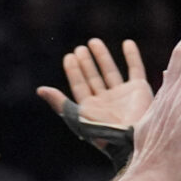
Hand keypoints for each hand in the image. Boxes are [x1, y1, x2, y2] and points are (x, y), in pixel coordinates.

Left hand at [38, 37, 153, 128]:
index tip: (69, 57)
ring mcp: (123, 95)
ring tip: (93, 42)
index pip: (79, 86)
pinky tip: (127, 43)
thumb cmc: (103, 132)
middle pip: (93, 78)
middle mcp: (106, 101)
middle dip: (86, 63)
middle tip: (79, 48)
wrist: (131, 138)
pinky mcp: (140, 90)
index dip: (74, 72)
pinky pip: (135, 69)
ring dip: (102, 57)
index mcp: (91, 109)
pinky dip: (132, 56)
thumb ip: (60, 103)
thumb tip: (40, 90)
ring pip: (110, 72)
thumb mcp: (77, 117)